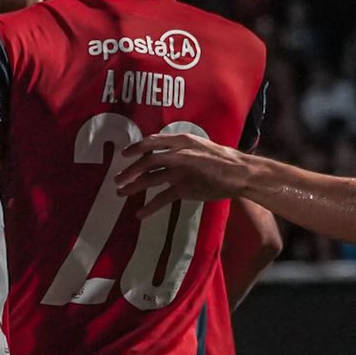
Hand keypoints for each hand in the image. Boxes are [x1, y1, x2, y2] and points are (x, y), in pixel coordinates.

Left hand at [114, 130, 252, 212]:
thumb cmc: (221, 158)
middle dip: (129, 171)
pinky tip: (139, 214)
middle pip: (146, 162)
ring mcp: (180, 172)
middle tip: (117, 180)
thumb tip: (164, 152)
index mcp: (181, 140)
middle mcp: (177, 154)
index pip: (152, 142)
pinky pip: (161, 199)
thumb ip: (181, 147)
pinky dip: (149, 208)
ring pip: (150, 180)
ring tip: (121, 193)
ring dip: (133, 187)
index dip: (136, 148)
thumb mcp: (199, 145)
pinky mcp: (184, 189)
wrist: (238, 172)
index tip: (124, 154)